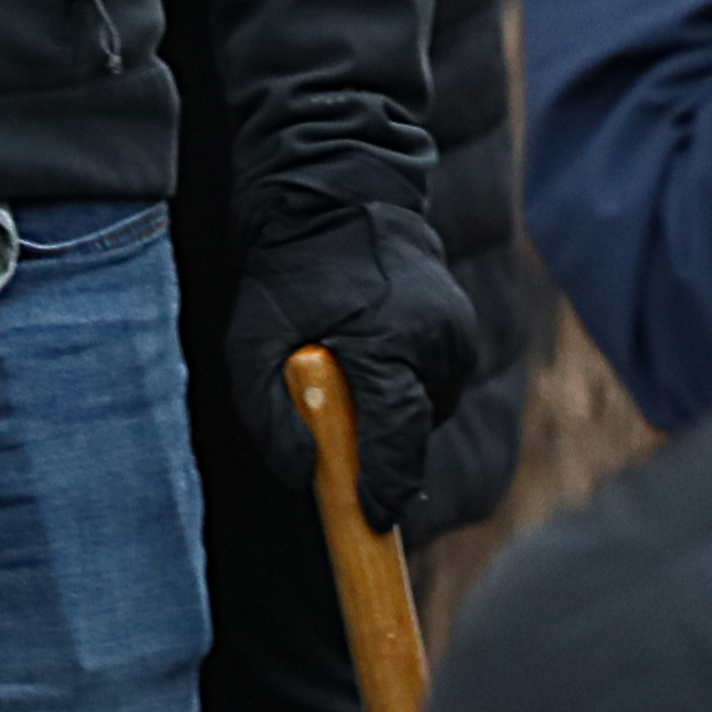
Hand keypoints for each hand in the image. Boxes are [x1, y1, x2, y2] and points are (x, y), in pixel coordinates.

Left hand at [224, 198, 475, 536]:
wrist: (333, 192)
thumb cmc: (286, 267)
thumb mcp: (250, 341)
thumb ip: (268, 416)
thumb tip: (306, 477)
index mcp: (392, 341)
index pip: (398, 437)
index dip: (385, 487)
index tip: (372, 519)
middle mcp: (439, 339)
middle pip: (416, 430)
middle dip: (380, 446)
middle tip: (337, 437)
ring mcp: (458, 331)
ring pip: (428, 407)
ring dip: (392, 412)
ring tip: (346, 372)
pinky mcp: (462, 326)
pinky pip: (436, 382)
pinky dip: (405, 386)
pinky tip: (369, 359)